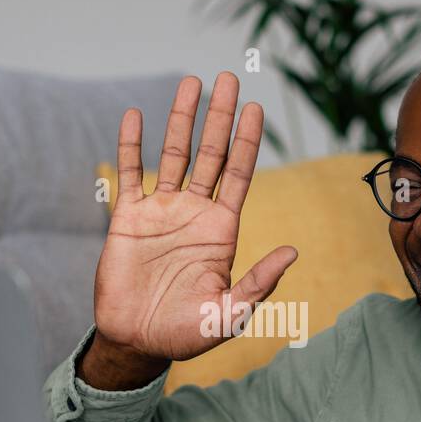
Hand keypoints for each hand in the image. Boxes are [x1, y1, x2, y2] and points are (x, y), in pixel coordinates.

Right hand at [88, 73, 296, 374]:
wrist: (138, 342)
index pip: (239, 174)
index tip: (255, 108)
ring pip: (172, 155)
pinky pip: (129, 175)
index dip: (248, 142)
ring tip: (190, 83)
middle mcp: (194, 212)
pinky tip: (134, 116)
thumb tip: (293, 251)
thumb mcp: (231, 313)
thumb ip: (259, 282)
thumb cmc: (187, 333)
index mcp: (221, 230)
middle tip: (228, 79)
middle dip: (220, 117)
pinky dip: (131, 145)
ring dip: (181, 119)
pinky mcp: (127, 219)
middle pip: (210, 154)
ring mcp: (161, 212)